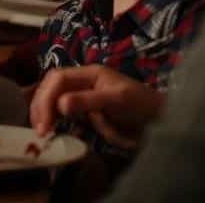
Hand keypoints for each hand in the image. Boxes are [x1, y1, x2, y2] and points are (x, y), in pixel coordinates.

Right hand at [29, 65, 163, 149]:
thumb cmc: (143, 106)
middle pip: (50, 87)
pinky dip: (54, 120)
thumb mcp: (117, 100)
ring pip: (53, 99)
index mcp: (88, 73)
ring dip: (44, 113)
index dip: (46, 97)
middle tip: (41, 130)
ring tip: (43, 131)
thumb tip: (59, 105)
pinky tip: (52, 129)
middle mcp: (82, 83)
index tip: (45, 121)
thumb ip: (89, 101)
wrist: (163, 122)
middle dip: (41, 106)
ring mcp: (83, 97)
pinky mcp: (86, 112)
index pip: (57, 79)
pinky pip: (63, 113)